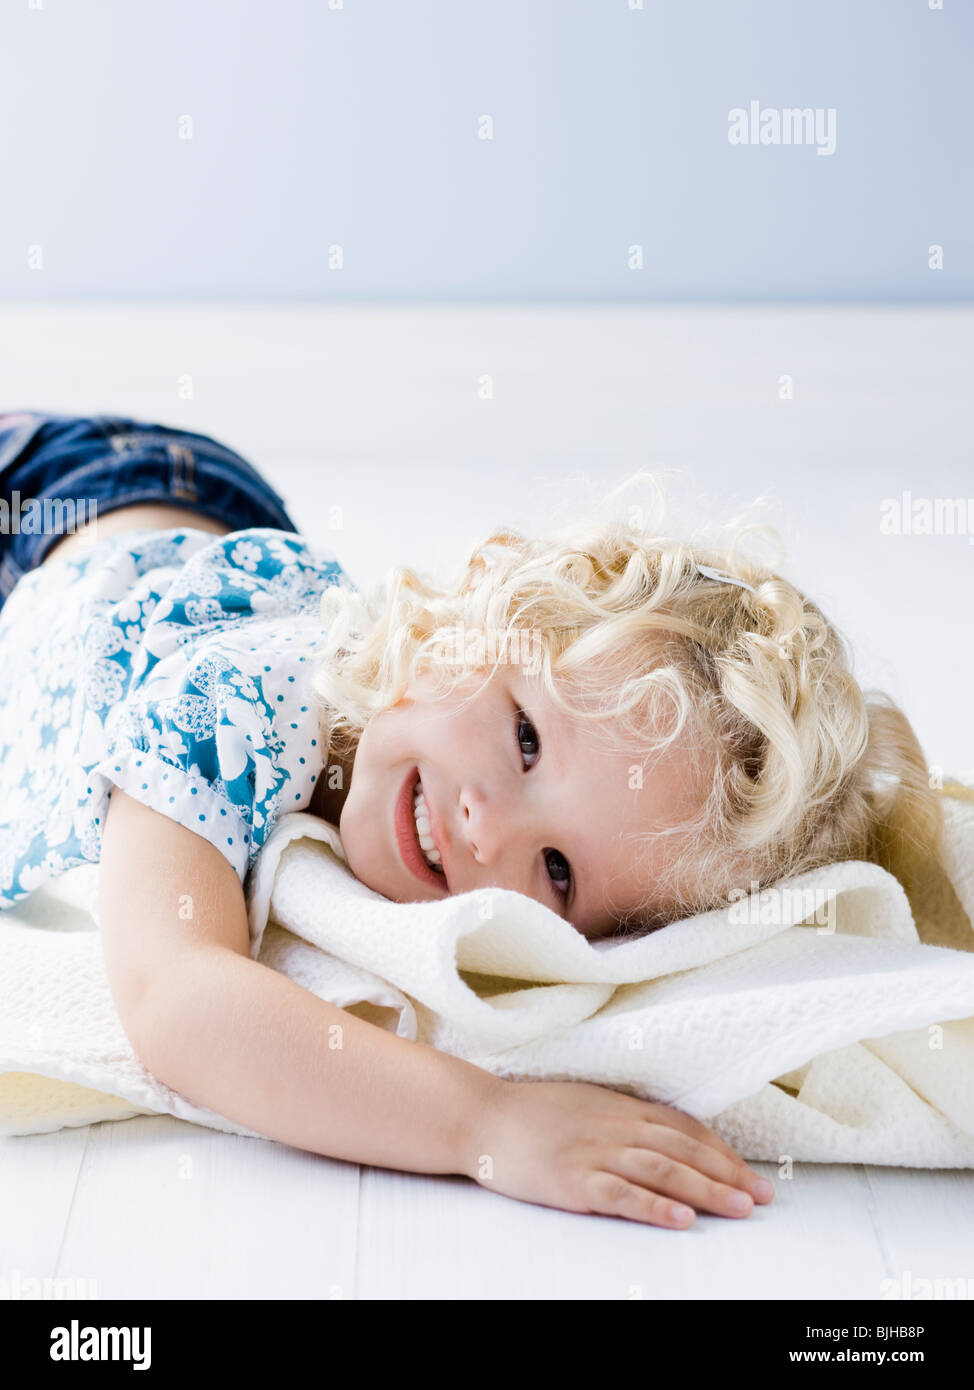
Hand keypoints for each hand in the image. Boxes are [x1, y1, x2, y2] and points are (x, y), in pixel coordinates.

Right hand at [471, 1079, 773, 1227]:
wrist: (482, 1117)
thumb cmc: (532, 1113)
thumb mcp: (587, 1104)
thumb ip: (624, 1118)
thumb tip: (667, 1139)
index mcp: (620, 1107)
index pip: (684, 1128)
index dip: (721, 1151)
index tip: (749, 1172)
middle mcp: (615, 1126)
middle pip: (683, 1150)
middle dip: (728, 1173)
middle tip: (762, 1196)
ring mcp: (595, 1152)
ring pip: (663, 1170)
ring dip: (707, 1189)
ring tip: (740, 1208)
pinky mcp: (573, 1180)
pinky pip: (622, 1194)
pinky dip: (655, 1206)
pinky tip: (682, 1219)